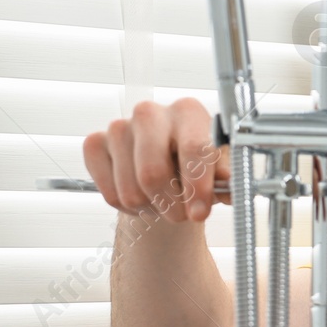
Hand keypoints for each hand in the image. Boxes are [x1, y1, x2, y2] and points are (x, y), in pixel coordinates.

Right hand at [81, 98, 228, 220]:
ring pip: (131, 190)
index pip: (193, 148)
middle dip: (170, 204)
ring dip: (151, 207)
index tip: (200, 213)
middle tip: (181, 215)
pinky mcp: (95, 144)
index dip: (197, 187)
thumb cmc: (196, 165)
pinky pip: (110, 192)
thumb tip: (232, 186)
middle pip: (153, 173)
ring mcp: (118, 127)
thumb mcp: (220, 169)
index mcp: (188, 111)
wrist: (167, 169)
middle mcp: (150, 112)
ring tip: (163, 201)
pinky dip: (128, 207)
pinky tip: (142, 196)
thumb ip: (228, 176)